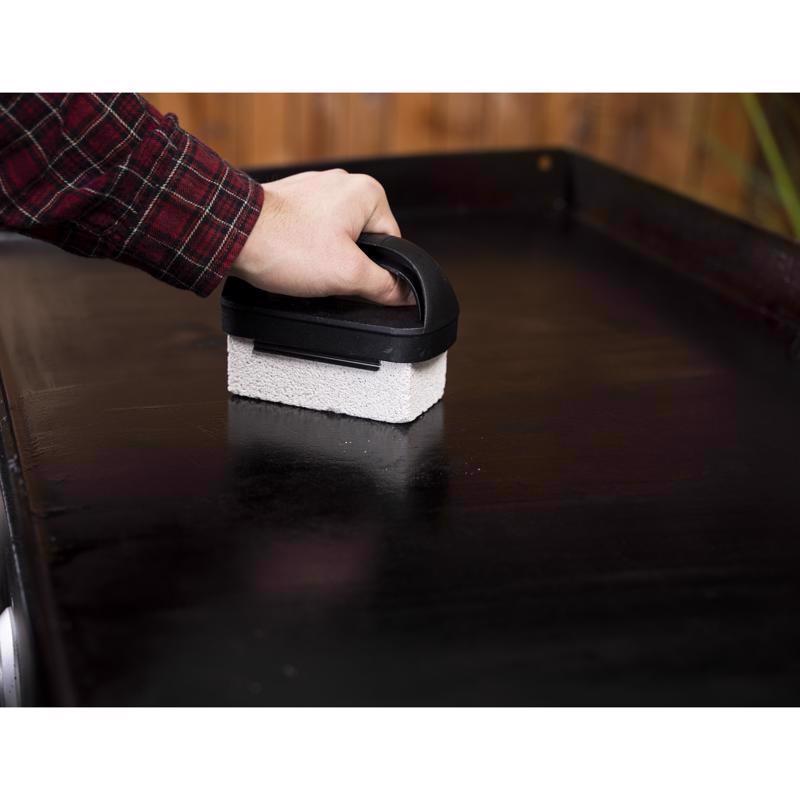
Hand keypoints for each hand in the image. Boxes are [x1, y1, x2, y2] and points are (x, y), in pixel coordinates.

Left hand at [231, 169, 413, 305]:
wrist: (232, 235)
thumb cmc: (284, 246)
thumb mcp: (347, 275)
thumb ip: (384, 286)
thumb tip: (405, 294)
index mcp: (367, 193)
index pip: (392, 243)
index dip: (377, 270)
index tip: (354, 279)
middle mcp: (342, 183)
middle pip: (365, 241)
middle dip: (347, 263)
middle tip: (325, 272)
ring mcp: (314, 189)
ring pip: (336, 237)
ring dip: (324, 256)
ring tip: (304, 263)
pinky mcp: (292, 200)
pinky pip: (311, 231)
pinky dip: (304, 247)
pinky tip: (292, 256)